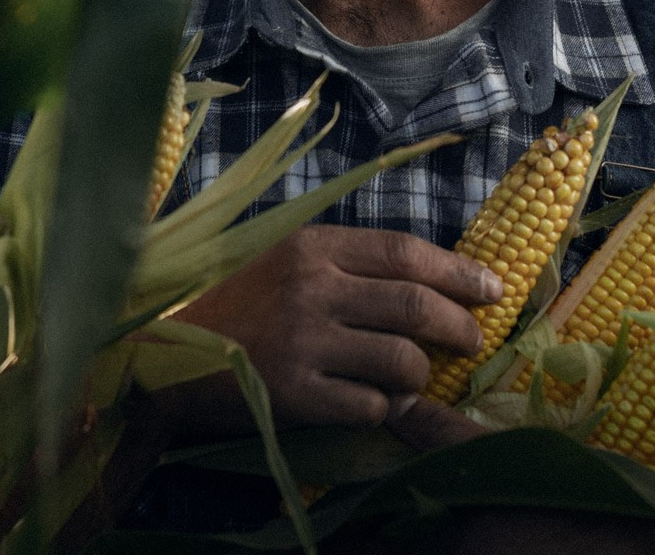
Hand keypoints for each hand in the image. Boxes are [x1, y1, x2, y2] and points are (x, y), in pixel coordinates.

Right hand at [150, 225, 503, 438]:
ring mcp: (303, 342)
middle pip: (415, 306)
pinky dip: (383, 409)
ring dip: (418, 376)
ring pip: (401, 361)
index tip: (491, 289)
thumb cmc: (235, 304)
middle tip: (472, 341)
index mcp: (312, 247)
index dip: (458, 273)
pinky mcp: (293, 393)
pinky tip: (372, 403)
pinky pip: (370, 406)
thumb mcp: (287, 260)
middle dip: (459, 328)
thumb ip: (348, 264)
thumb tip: (430, 280)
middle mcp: (311, 288)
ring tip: (410, 378)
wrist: (163, 354)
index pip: (406, 253)